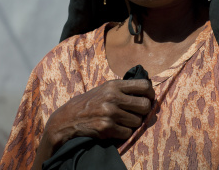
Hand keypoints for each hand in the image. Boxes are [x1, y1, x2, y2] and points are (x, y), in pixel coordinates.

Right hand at [32, 79, 153, 168]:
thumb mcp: (105, 88)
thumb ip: (123, 89)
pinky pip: (127, 133)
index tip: (149, 98)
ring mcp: (110, 113)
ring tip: (122, 121)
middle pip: (145, 105)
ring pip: (138, 121)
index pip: (144, 85)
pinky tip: (115, 129)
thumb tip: (147, 91)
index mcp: (114, 85)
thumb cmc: (90, 102)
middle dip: (144, 111)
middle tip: (138, 113)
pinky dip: (124, 133)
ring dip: (133, 123)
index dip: (150, 93)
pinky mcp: (106, 127)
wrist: (68, 118)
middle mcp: (113, 97)